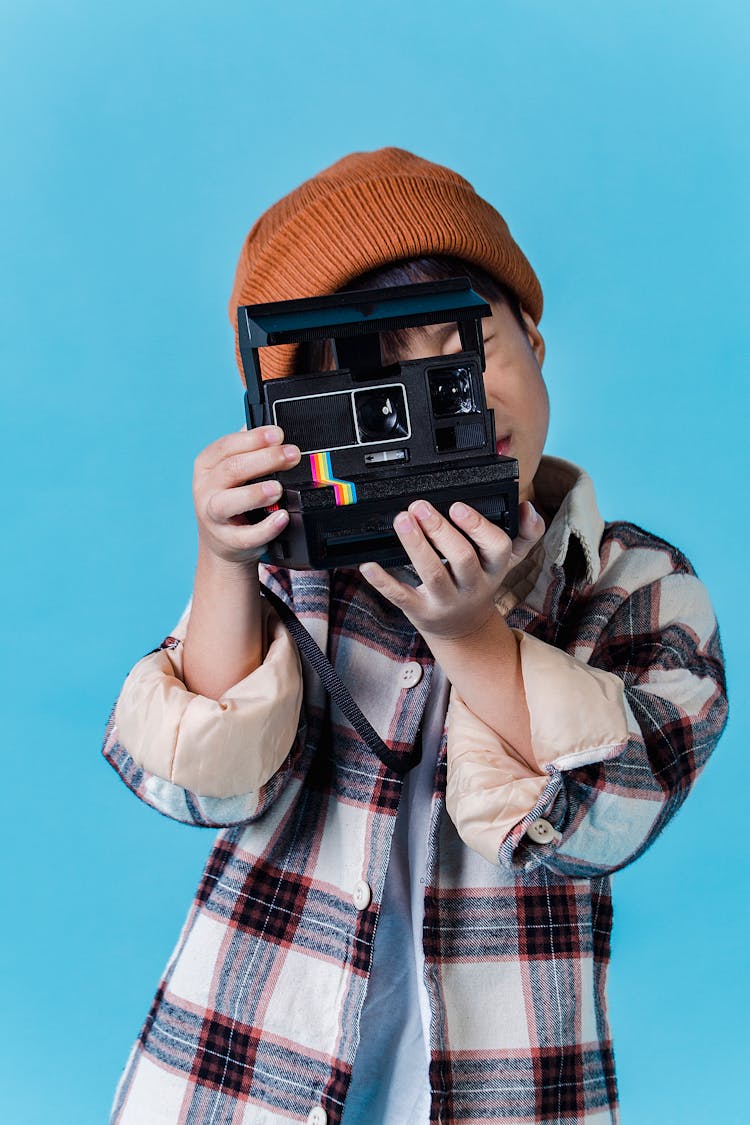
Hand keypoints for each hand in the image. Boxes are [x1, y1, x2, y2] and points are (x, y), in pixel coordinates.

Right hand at [192, 426, 300, 565]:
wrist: (223, 540)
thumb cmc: (233, 497)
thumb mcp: (235, 470)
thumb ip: (249, 448)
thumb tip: (272, 425)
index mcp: (207, 464)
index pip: (226, 445)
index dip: (253, 438)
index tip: (278, 433)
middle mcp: (206, 488)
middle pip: (232, 469)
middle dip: (264, 460)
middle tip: (291, 455)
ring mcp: (213, 516)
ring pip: (229, 502)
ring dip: (255, 493)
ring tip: (278, 488)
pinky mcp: (227, 541)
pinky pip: (246, 536)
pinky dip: (266, 528)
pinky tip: (282, 517)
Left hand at [359, 499, 544, 641]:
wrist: (464, 631)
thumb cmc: (477, 584)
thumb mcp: (504, 562)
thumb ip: (523, 534)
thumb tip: (528, 508)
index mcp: (493, 570)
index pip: (497, 548)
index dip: (478, 527)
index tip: (457, 506)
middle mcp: (472, 587)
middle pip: (462, 559)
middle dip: (441, 531)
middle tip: (420, 506)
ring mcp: (445, 602)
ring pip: (433, 575)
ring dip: (415, 546)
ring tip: (401, 520)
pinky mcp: (420, 612)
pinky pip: (400, 596)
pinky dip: (383, 580)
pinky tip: (369, 564)